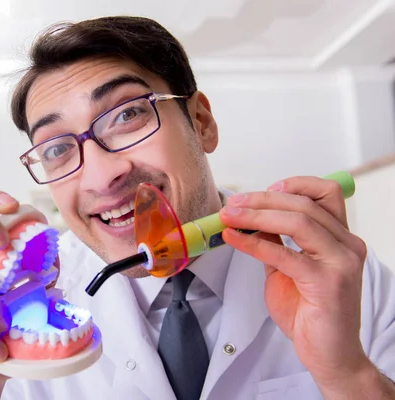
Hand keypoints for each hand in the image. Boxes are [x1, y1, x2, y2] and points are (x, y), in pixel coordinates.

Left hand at [218, 176, 374, 394]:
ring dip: (256, 215)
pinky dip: (252, 242)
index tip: (262, 189)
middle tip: (232, 203)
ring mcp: (340, 262)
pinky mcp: (326, 282)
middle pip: (305, 204)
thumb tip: (252, 216)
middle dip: (262, 199)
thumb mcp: (288, 267)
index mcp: (341, 238)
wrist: (327, 353)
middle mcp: (347, 245)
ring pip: (298, 221)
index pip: (325, 194)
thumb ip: (277, 240)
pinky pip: (283, 253)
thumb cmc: (309, 312)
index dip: (294, 184)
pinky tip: (232, 238)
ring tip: (228, 216)